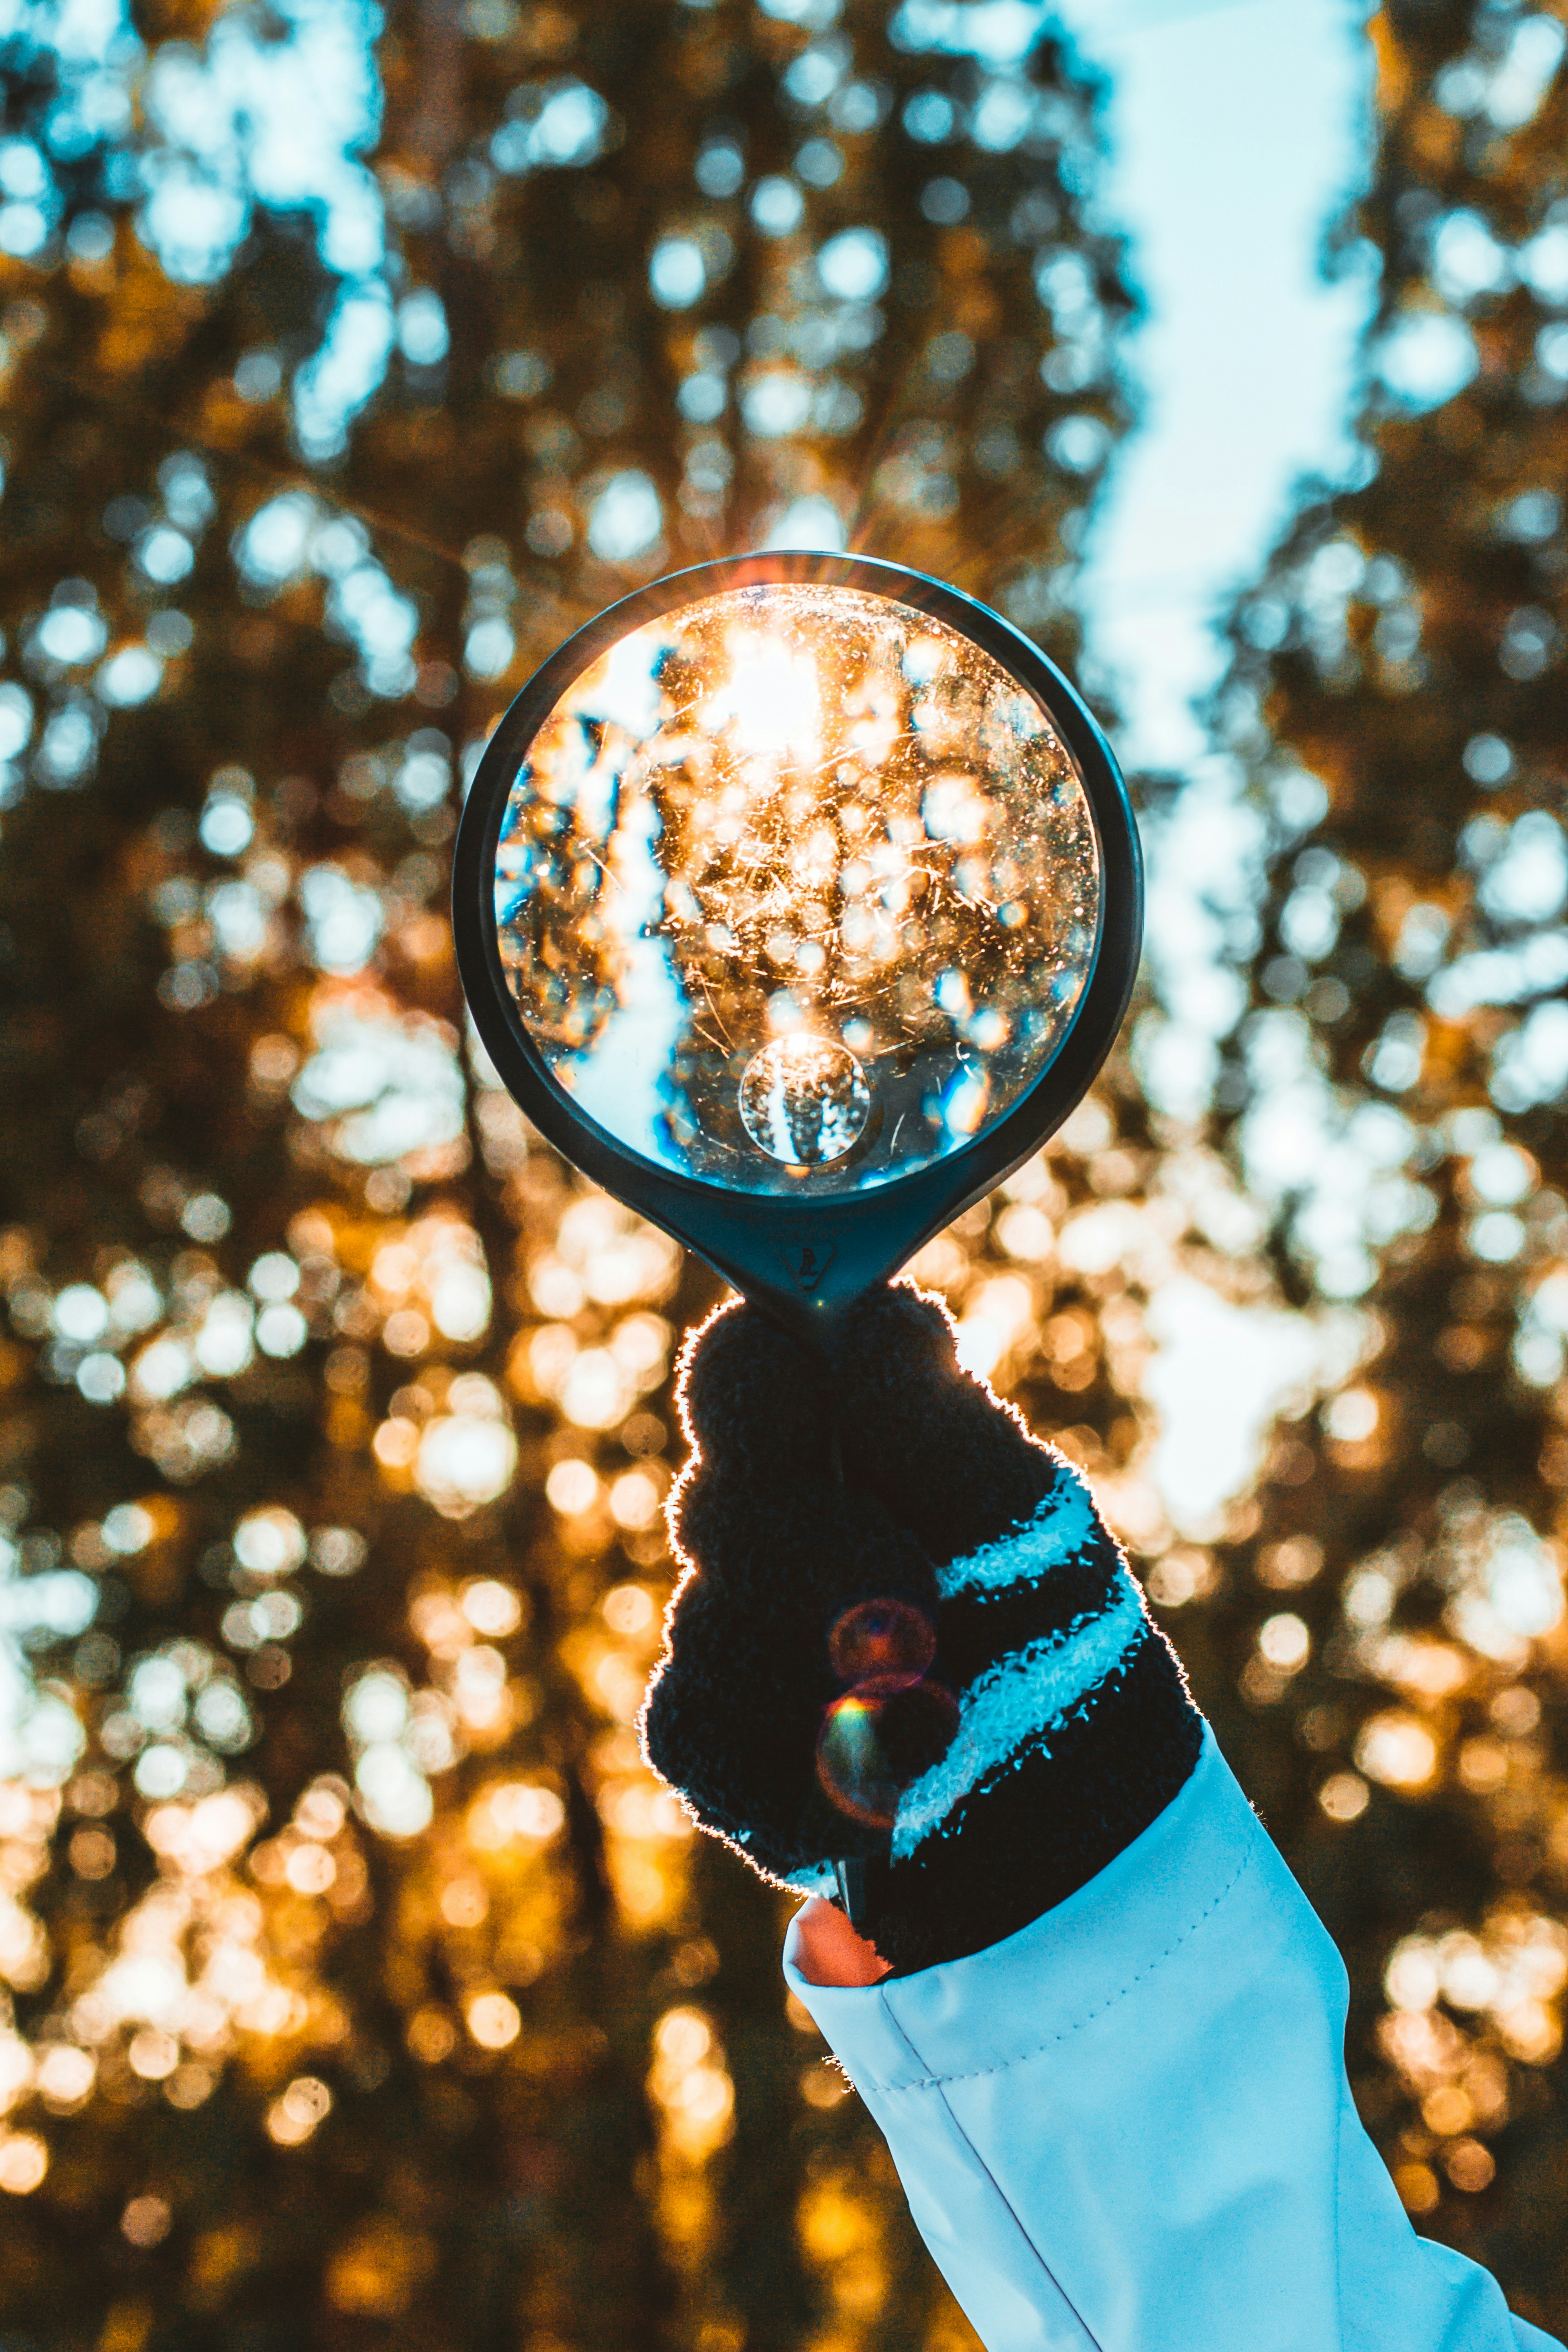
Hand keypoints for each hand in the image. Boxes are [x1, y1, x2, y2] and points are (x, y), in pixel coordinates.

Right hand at [641, 1284, 1202, 1975]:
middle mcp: (762, 1520)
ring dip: (831, 1679)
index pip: (741, 1368)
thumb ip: (944, 1429)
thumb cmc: (1054, 1641)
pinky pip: (695, 1726)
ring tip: (934, 1720)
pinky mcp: (706, 1739)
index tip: (823, 1426)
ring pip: (706, 1621)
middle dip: (829, 1559)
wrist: (1064, 1823)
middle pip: (719, 1499)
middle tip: (920, 1608)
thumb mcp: (1028, 1524)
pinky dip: (794, 1765)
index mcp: (837, 1437)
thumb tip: (881, 1315)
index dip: (761, 1389)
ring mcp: (721, 1628)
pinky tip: (874, 1788)